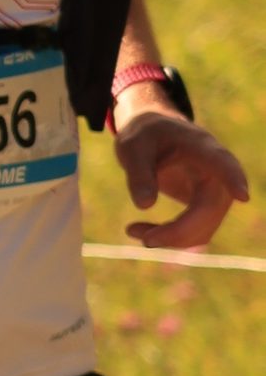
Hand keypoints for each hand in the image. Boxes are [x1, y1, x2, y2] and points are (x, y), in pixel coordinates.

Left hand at [113, 102, 249, 254]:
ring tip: (132, 230)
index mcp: (201, 147)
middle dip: (180, 231)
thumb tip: (144, 206)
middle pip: (211, 209)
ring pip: (205, 228)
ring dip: (172, 239)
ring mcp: (215, 191)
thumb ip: (138, 174)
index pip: (222, 163)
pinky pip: (196, 232)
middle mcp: (216, 171)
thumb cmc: (144, 136)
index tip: (243, 196)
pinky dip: (172, 239)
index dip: (233, 179)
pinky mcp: (206, 206)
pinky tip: (142, 231)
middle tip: (145, 240)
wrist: (153, 135)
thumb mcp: (132, 148)